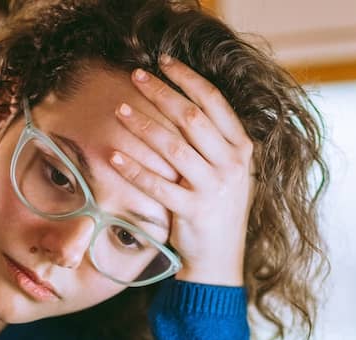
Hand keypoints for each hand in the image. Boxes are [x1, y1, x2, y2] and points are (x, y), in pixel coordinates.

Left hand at [110, 55, 253, 286]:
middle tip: (136, 76)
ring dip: (143, 126)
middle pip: (191, 118)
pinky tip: (113, 155)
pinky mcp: (193, 212)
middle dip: (161, 93)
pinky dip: (134, 169)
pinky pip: (158, 185)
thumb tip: (182, 100)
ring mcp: (214, 189)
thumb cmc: (217, 209)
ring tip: (120, 110)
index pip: (214, 102)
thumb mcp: (228, 171)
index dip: (188, 78)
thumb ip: (214, 140)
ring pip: (173, 147)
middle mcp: (232, 165)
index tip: (163, 62)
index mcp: (242, 149)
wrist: (220, 260)